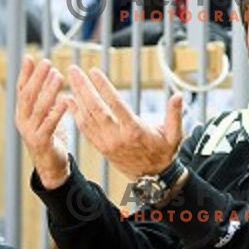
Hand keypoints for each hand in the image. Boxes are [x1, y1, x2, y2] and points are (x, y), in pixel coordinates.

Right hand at [15, 56, 69, 188]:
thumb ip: (45, 100)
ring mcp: (30, 131)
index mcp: (23, 113)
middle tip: (47, 63)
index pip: (21, 89)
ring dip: (49, 90)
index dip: (26, 74)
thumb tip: (51, 77)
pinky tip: (66, 99)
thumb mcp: (45, 116)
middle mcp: (23, 120)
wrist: (51, 166)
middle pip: (28, 95)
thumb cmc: (50, 137)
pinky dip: (58, 110)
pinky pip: (50, 123)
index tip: (31, 57)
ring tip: (58, 76)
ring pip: (39, 107)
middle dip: (37, 78)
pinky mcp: (42, 141)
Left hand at [65, 66, 183, 179]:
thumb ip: (175, 114)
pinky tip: (69, 99)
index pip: (115, 104)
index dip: (104, 87)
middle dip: (84, 88)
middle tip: (75, 70)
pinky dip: (75, 113)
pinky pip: (84, 128)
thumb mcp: (174, 135)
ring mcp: (106, 143)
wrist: (152, 178)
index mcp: (134, 131)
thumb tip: (179, 95)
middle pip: (96, 109)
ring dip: (77, 97)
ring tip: (70, 79)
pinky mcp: (101, 147)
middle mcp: (117, 137)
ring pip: (87, 117)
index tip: (94, 71)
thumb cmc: (164, 152)